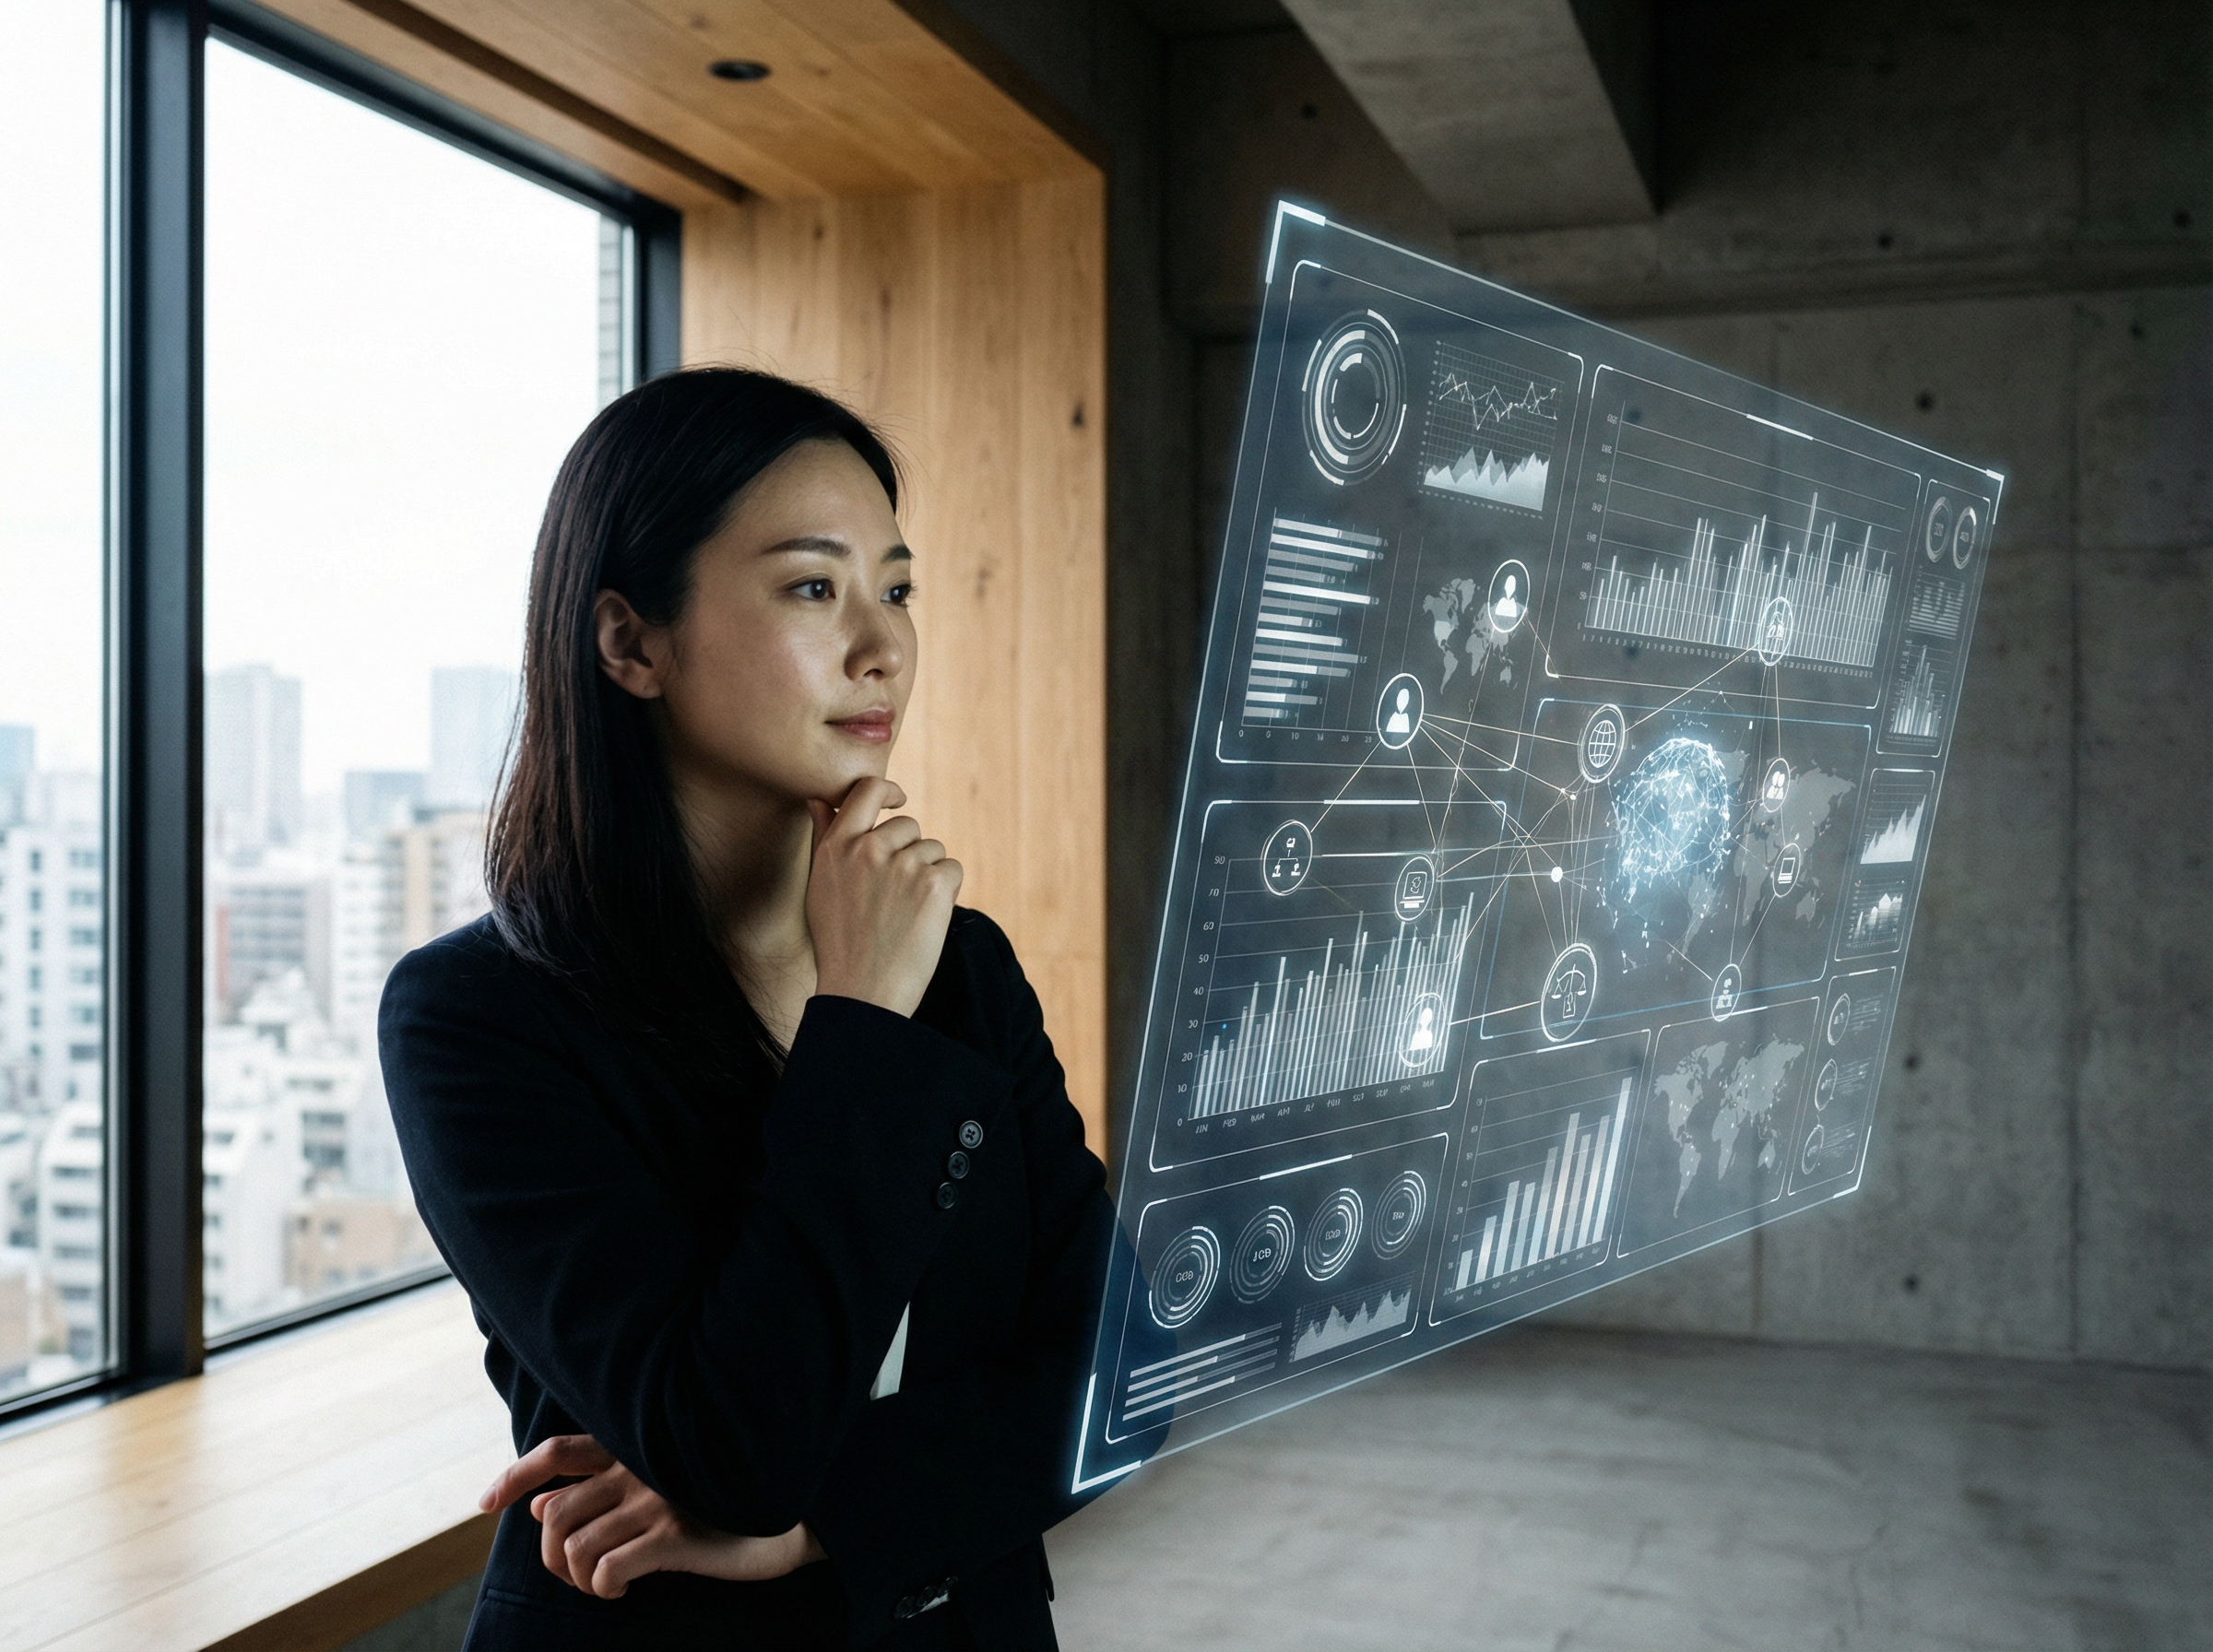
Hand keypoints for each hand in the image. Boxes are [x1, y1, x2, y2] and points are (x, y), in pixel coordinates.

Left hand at [482, 1434, 824, 1598]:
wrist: (785, 1519)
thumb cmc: (717, 1505)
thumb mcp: (656, 1490)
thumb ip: (601, 1490)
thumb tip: (541, 1504)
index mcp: (632, 1449)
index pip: (557, 1451)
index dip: (515, 1476)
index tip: (486, 1504)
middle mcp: (639, 1467)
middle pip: (556, 1511)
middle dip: (549, 1555)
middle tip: (574, 1574)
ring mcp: (657, 1499)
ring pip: (572, 1544)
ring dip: (575, 1577)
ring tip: (602, 1583)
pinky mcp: (675, 1534)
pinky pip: (605, 1567)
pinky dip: (601, 1587)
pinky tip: (623, 1588)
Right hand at [804, 777, 961, 1017]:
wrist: (862, 992)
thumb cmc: (838, 943)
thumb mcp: (819, 887)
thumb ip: (823, 839)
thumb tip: (818, 801)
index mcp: (837, 846)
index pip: (866, 790)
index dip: (888, 790)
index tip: (898, 799)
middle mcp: (868, 848)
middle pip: (909, 825)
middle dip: (910, 852)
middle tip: (895, 896)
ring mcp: (903, 864)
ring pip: (933, 850)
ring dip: (929, 875)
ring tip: (906, 913)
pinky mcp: (934, 884)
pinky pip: (952, 870)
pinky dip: (946, 892)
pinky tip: (924, 919)